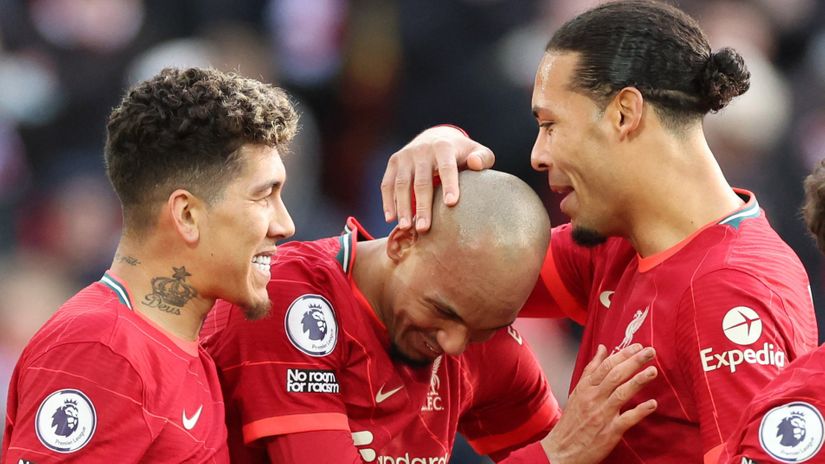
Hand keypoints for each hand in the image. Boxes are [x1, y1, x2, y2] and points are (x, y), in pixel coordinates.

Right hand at [380, 125, 493, 231]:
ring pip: (401, 184)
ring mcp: (405, 156)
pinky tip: (390, 219)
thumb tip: (475, 163)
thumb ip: (482, 158)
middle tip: (424, 228)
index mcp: (444, 146)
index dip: (449, 185)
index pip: (447, 167)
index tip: (451, 204)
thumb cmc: (460, 153)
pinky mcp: (393, 162)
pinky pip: (387, 184)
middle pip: (421, 181)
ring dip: (402, 207)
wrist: (434, 138)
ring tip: (406, 227)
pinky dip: (388, 202)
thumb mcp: (475, 151)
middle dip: (422, 206)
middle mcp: (422, 149)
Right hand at [542, 344, 657, 463]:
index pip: (605, 366)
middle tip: (650, 352)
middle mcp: (593, 398)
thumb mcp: (578, 391)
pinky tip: (652, 404)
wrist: (561, 450)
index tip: (637, 347)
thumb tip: (602, 349)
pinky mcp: (609, 432)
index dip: (622, 355)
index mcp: (585, 388)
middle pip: (615, 375)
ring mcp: (602, 415)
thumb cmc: (571, 421)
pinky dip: (640, 411)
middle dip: (634, 361)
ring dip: (638, 381)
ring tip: (653, 371)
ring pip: (621, 393)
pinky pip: (627, 419)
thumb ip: (591, 370)